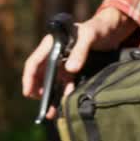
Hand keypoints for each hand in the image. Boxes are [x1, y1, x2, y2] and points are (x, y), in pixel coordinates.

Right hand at [21, 7, 137, 117]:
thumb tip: (70, 70)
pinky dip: (64, 94)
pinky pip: (65, 84)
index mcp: (52, 43)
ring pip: (52, 82)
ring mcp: (63, 63)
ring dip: (50, 96)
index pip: (35, 62)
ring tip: (51, 112)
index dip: (29, 77)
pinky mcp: (73, 70)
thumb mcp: (90, 36)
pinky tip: (64, 103)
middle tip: (41, 106)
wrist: (112, 31)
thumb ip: (80, 51)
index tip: (28, 92)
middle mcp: (54, 54)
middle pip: (40, 75)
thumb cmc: (98, 28)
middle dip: (38, 91)